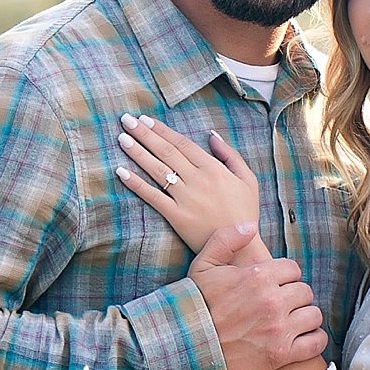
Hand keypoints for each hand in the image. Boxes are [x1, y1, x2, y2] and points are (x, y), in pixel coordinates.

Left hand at [118, 113, 261, 253]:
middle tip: (126, 120)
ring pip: (158, 170)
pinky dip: (137, 184)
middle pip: (166, 151)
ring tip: (121, 138)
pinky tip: (122, 172)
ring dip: (137, 152)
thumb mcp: (248, 180)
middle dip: (144, 134)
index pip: (182, 143)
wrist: (241, 249)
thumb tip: (212, 135)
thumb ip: (230, 155)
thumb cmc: (245, 214)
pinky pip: (153, 197)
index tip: (146, 120)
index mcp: (214, 168)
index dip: (162, 130)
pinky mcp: (178, 217)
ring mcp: (186, 199)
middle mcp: (198, 180)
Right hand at [186, 241, 327, 369]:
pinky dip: (314, 341)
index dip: (285, 277)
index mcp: (258, 276)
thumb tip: (250, 227)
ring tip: (294, 322)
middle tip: (283, 305)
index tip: (277, 286)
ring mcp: (278, 328)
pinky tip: (304, 339)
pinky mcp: (281, 354)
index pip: (292, 269)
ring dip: (306, 318)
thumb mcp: (203, 265)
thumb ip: (226, 239)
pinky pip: (315, 343)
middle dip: (295, 297)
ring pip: (313, 315)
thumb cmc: (194, 305)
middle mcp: (272, 300)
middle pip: (304, 291)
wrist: (186, 346)